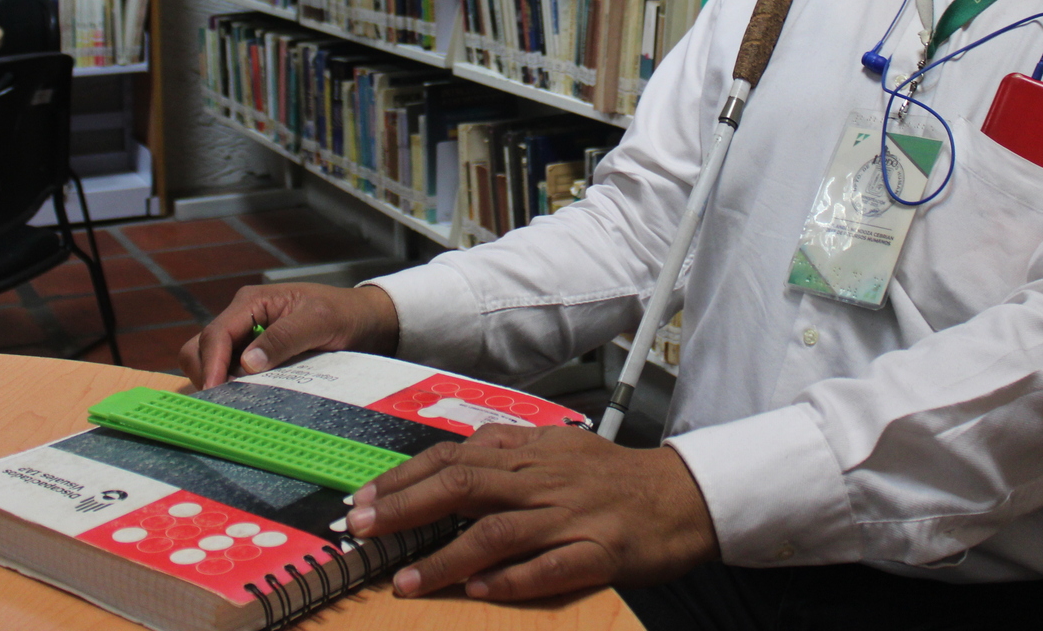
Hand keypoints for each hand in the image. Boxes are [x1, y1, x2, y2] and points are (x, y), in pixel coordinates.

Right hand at [179, 282, 398, 387]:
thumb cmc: (343, 314)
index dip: (210, 364)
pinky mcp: (253, 355)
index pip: (216, 335)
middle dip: (205, 374)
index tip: (213, 392)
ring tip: (233, 403)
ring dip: (215, 382)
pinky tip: (244, 401)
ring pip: (209, 361)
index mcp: (252, 302)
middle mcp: (242, 318)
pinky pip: (228, 372)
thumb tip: (246, 363)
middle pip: (200, 348)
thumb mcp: (319, 321)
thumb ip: (284, 338)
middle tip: (223, 403)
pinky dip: (229, 387)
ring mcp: (245, 337)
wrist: (364, 320)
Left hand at [347, 425, 718, 600]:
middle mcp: (543, 480)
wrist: (682, 496)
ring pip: (498, 532)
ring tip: (406, 581)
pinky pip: (550, 567)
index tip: (363, 499)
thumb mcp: (556, 450)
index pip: (454, 457)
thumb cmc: (612, 478)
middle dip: (406, 509)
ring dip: (446, 558)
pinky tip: (480, 593)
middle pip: (465, 486)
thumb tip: (448, 465)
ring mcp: (570, 516)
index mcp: (530, 453)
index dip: (404, 478)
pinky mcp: (599, 551)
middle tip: (361, 529)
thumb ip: (506, 454)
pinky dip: (513, 579)